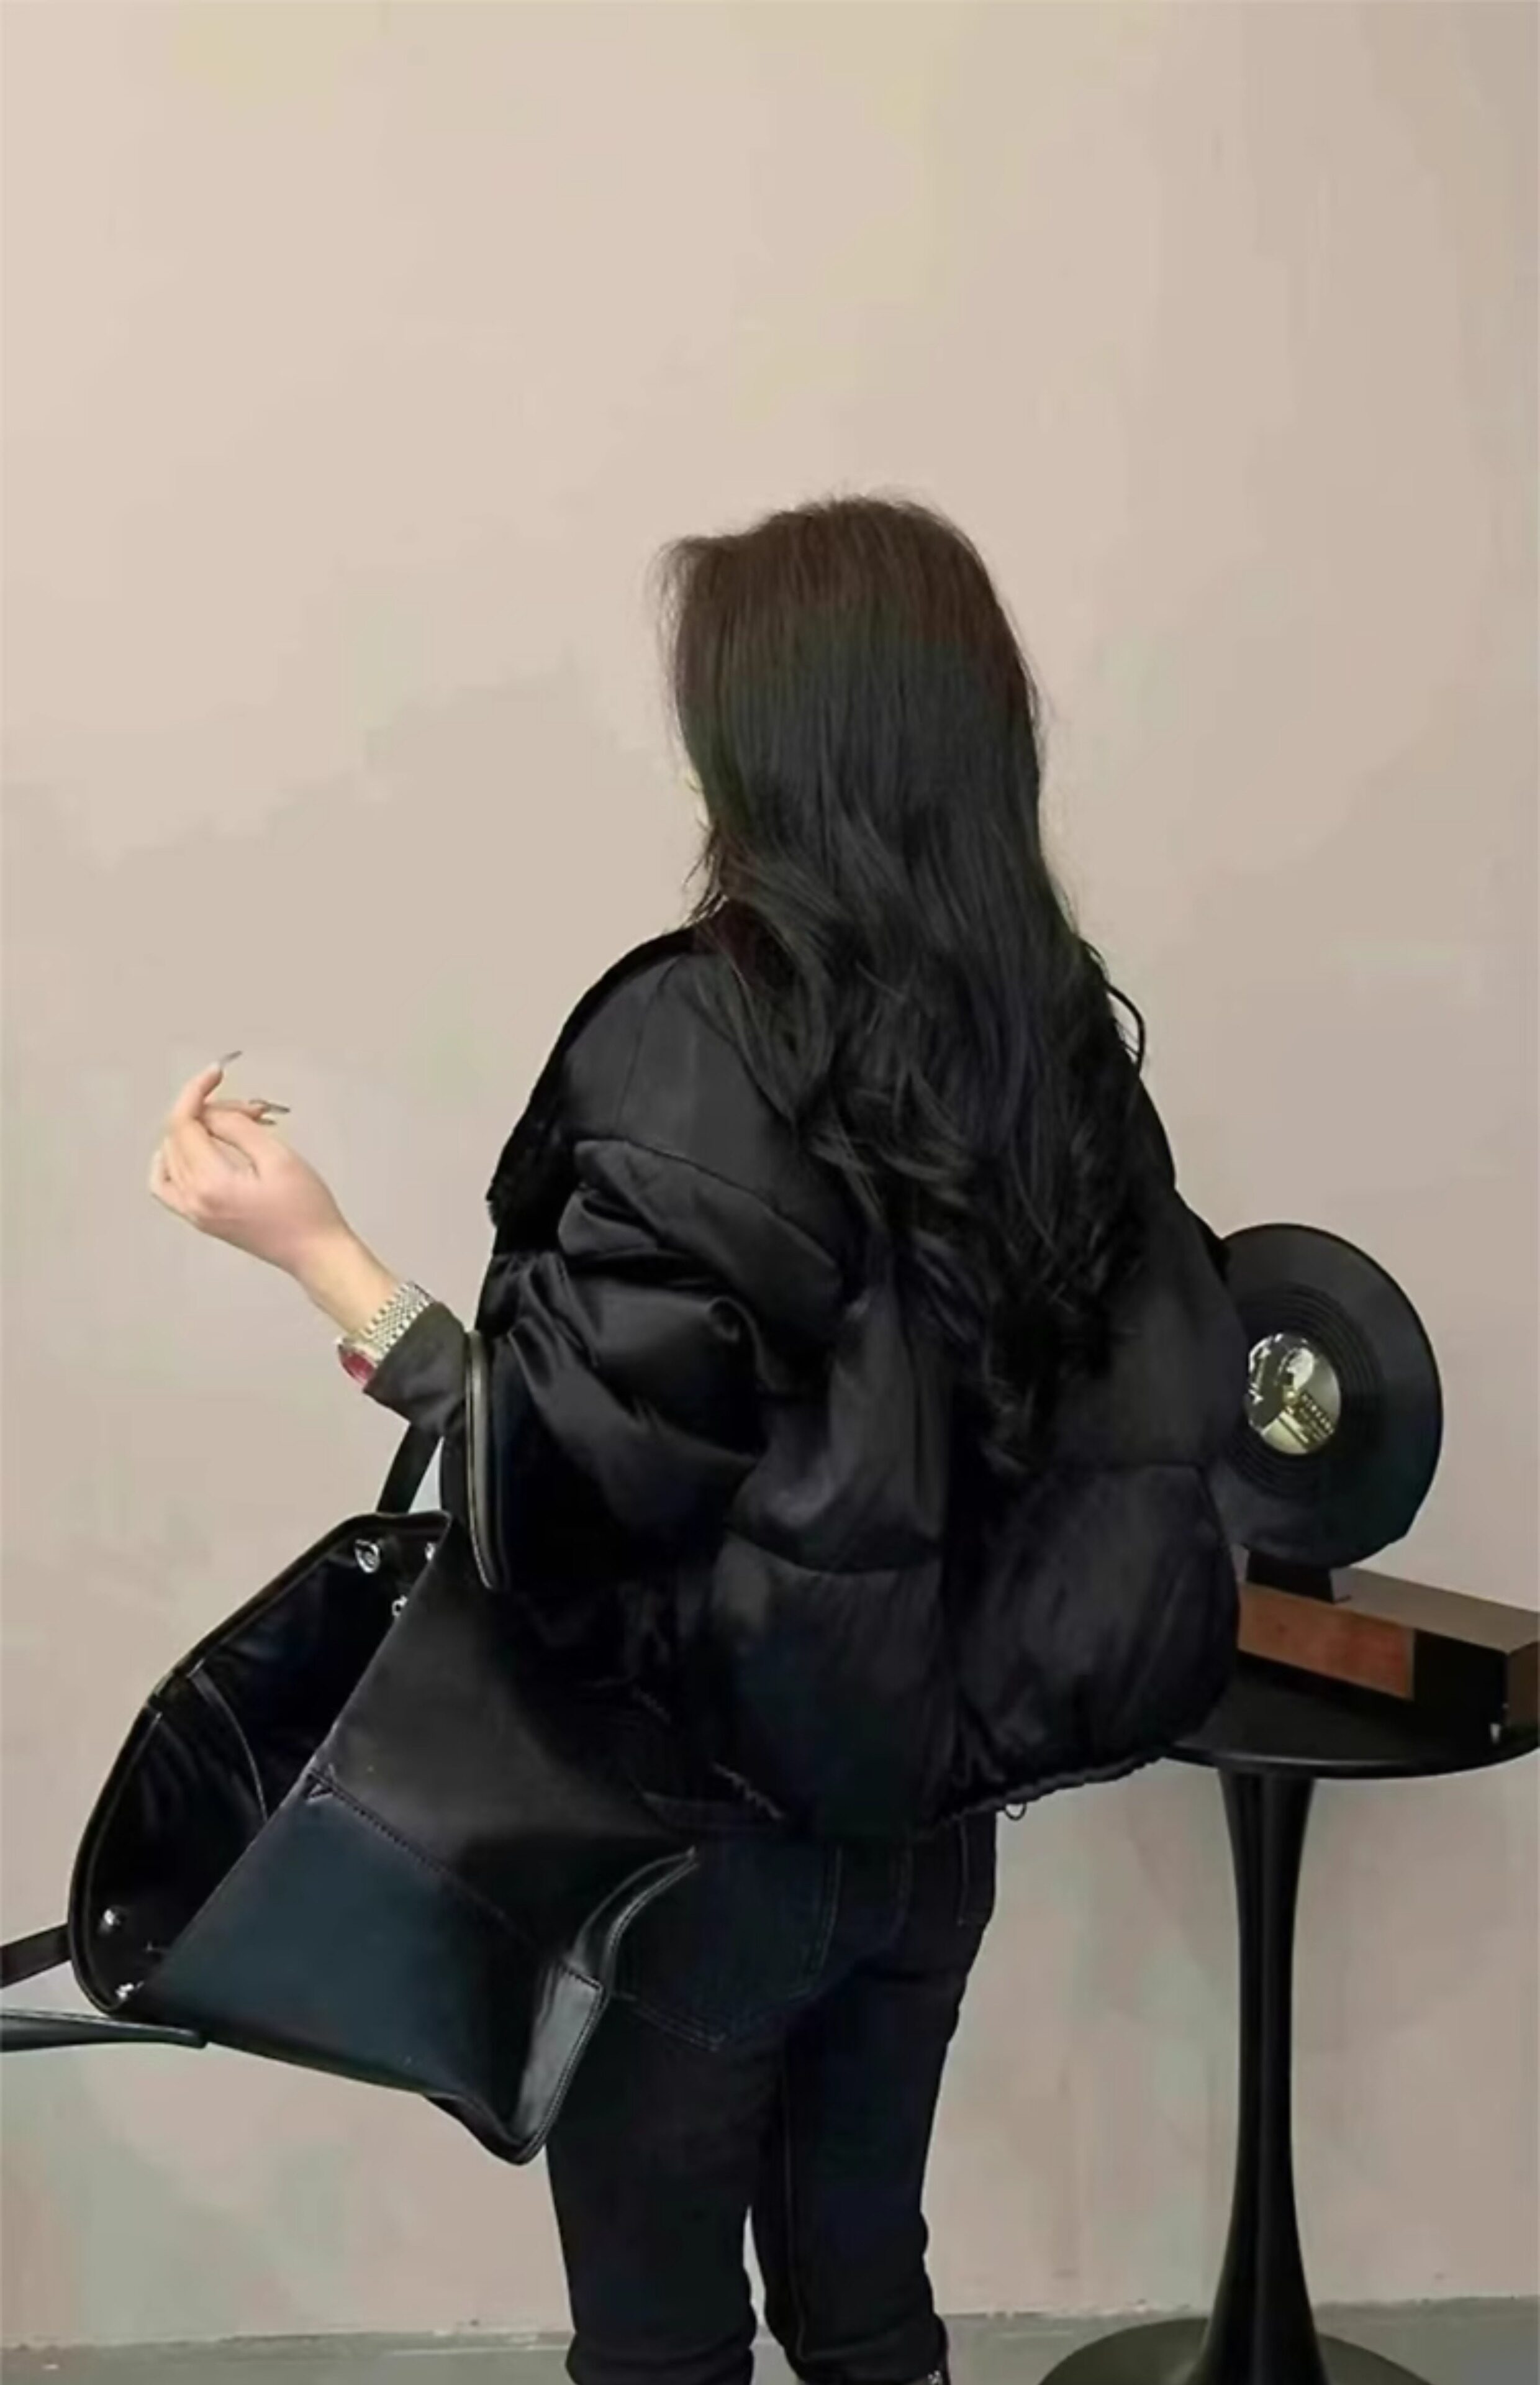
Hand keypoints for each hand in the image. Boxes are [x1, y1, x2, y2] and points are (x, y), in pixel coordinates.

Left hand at [148, 1064, 391, 1318]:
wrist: (316, 1252)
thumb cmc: (306, 1210)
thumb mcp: (277, 1157)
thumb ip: (237, 1128)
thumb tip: (211, 1113)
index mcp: (209, 1184)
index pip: (184, 1124)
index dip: (197, 1091)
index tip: (216, 1072)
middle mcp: (193, 1200)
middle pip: (178, 1136)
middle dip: (210, 1112)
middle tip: (252, 1110)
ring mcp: (194, 1213)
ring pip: (170, 1155)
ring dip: (196, 1131)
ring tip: (235, 1125)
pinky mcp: (201, 1219)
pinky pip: (167, 1183)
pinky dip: (173, 1159)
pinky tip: (195, 1148)